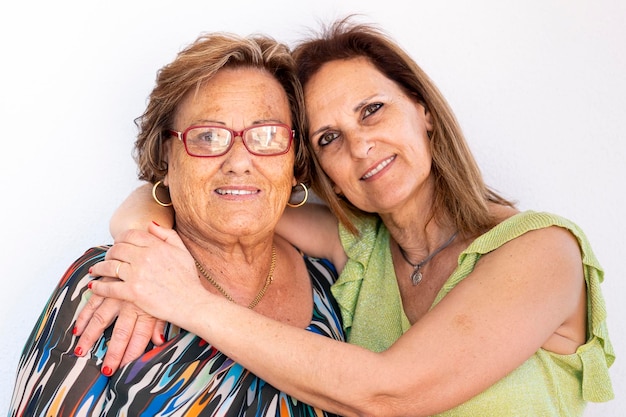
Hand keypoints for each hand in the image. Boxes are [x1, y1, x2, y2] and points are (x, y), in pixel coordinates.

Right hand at [73, 283, 165, 374]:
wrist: (150, 251)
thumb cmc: (158, 279)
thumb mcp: (163, 301)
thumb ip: (159, 323)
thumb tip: (159, 341)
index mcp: (147, 308)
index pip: (141, 336)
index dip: (132, 354)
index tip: (124, 368)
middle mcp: (132, 303)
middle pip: (122, 332)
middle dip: (114, 353)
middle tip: (106, 370)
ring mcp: (118, 294)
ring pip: (101, 318)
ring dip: (91, 336)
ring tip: (81, 351)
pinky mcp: (108, 285)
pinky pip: (93, 302)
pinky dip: (84, 315)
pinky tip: (77, 328)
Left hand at [88, 223, 203, 336]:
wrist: (191, 302)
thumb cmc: (188, 279)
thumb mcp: (182, 250)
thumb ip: (167, 234)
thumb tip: (150, 224)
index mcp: (156, 245)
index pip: (130, 235)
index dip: (120, 239)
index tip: (118, 244)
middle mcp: (145, 257)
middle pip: (117, 249)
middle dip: (109, 253)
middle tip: (107, 258)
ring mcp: (137, 275)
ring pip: (109, 267)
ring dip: (100, 269)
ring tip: (96, 271)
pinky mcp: (133, 292)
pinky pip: (109, 287)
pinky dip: (99, 287)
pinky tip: (94, 287)